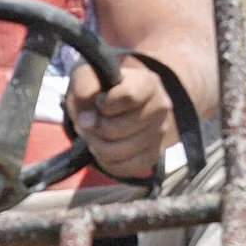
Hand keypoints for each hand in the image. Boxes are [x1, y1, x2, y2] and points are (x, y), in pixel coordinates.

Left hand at [66, 58, 175, 179]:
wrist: (109, 104)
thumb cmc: (98, 87)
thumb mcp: (86, 77)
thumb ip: (84, 89)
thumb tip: (88, 120)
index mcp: (148, 83)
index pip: (128, 97)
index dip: (104, 103)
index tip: (99, 100)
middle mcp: (160, 108)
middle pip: (119, 128)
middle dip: (95, 128)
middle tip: (88, 122)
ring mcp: (159, 134)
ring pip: (120, 151)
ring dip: (97, 145)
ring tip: (93, 135)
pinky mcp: (153, 155)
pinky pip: (125, 168)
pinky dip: (106, 161)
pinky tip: (103, 147)